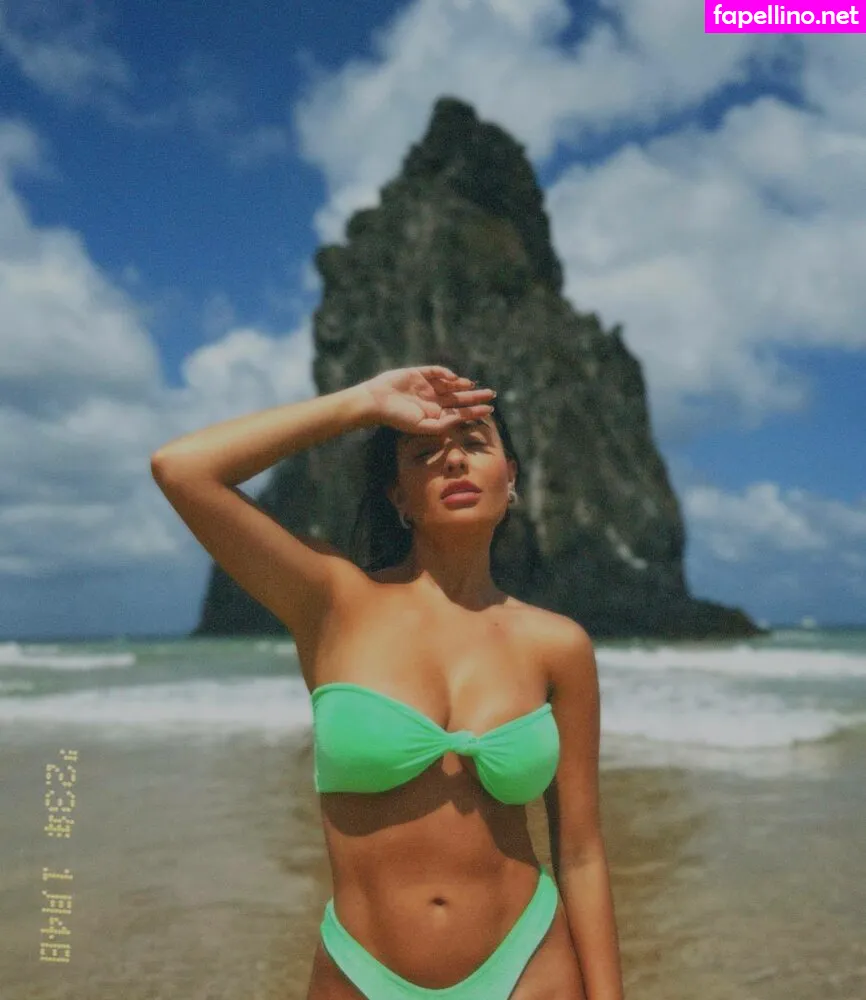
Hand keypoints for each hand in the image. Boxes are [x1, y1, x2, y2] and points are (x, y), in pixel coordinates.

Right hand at [359, 365, 495, 433]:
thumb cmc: (398, 418)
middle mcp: (433, 400)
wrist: (377, 402)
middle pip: (459, 397)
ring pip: (450, 384)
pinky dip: (445, 373)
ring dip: (462, 384)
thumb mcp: (423, 427)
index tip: (490, 409)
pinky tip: (453, 377)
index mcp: (435, 414)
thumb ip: (443, 425)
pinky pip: (436, 371)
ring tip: (474, 384)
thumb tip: (462, 420)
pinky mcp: (419, 373)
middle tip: (491, 393)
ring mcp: (427, 386)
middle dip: (475, 396)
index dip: (475, 411)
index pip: (460, 412)